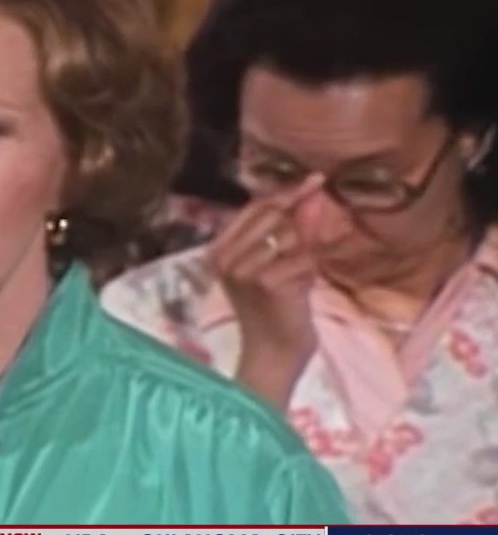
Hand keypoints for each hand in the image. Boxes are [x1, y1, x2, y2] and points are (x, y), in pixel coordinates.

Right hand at [206, 175, 324, 408]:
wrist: (274, 354)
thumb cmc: (277, 309)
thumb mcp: (281, 263)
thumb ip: (295, 228)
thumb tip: (313, 193)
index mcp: (219, 250)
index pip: (255, 207)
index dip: (287, 192)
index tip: (316, 179)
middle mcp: (224, 256)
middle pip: (272, 214)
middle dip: (300, 222)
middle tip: (308, 244)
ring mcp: (243, 269)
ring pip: (290, 235)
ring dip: (305, 254)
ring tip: (296, 279)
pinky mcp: (266, 282)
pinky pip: (304, 258)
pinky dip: (311, 272)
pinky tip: (299, 292)